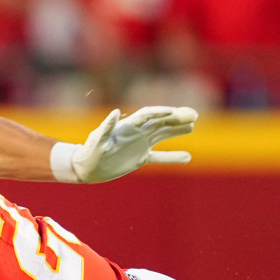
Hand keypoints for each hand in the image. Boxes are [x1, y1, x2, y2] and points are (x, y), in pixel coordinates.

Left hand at [71, 106, 196, 182]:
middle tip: (193, 115)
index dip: (161, 112)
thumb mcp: (97, 141)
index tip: (175, 112)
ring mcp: (139, 145)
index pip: (147, 115)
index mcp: (126, 127)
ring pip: (162, 134)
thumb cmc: (89, 153)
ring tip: (192, 126)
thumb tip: (115, 112)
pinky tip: (187, 158)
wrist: (86, 168)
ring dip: (176, 131)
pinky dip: (172, 157)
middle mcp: (136, 133)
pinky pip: (159, 156)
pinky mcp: (140, 158)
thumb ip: (106, 127)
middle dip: (175, 118)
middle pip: (159, 121)